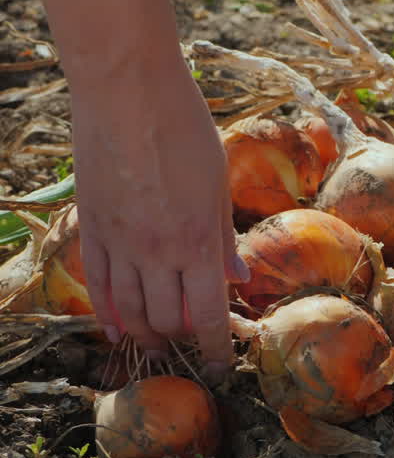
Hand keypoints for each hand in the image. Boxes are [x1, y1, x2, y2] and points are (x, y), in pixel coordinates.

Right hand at [70, 53, 248, 375]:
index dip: (216, 346)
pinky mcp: (90, 227)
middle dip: (182, 340)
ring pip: (129, 308)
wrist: (128, 93)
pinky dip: (107, 312)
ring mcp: (118, 242)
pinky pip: (96, 283)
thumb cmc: (185, 130)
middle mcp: (156, 251)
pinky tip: (116, 329)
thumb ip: (224, 237)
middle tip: (191, 349)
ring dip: (145, 333)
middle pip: (167, 317)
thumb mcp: (218, 184)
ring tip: (156, 345)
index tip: (222, 364)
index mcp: (198, 241)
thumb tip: (240, 278)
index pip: (209, 313)